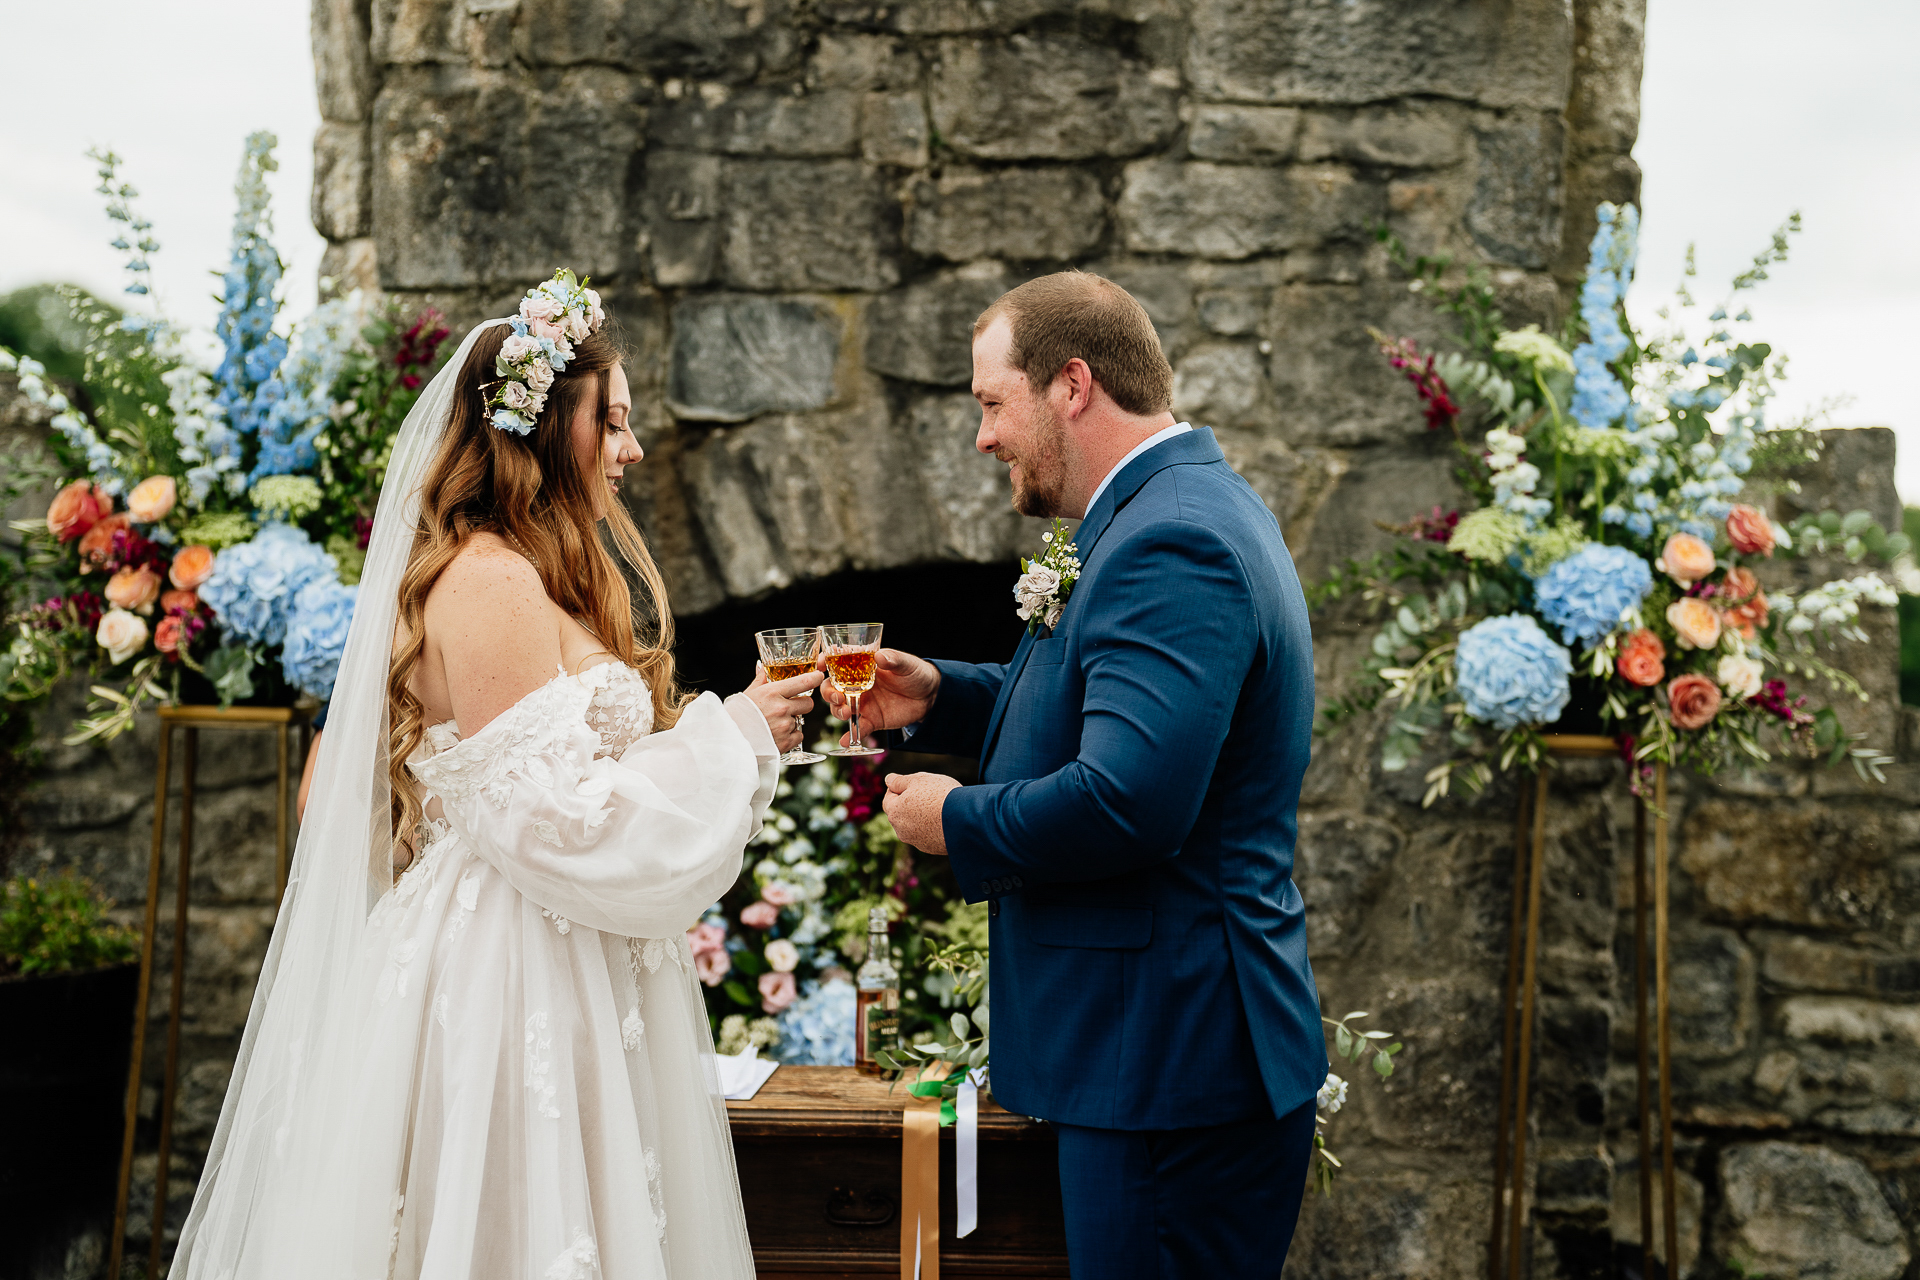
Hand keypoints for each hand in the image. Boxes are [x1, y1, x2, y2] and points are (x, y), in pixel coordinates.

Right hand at [742, 663, 825, 753]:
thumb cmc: (736, 716)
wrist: (729, 741)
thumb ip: (760, 679)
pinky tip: (776, 734)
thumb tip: (763, 667)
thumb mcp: (748, 694)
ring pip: (801, 720)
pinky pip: (798, 735)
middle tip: (789, 707)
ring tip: (775, 723)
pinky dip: (791, 736)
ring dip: (793, 721)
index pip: (803, 682)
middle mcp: (781, 708)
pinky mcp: (786, 742)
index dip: (814, 678)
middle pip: (809, 703)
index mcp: (772, 692)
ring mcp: (785, 726)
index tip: (818, 676)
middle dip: (802, 705)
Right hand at [820, 648, 940, 739]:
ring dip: (838, 711)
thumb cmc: (916, 673)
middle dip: (829, 693)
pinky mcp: (871, 720)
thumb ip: (893, 659)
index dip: (825, 662)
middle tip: (837, 697)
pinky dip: (850, 735)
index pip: (837, 662)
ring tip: (847, 713)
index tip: (821, 665)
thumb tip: (880, 656)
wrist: (930, 697)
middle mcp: (857, 684)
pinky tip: (846, 740)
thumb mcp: (906, 664)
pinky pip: (857, 728)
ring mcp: (862, 703)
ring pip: (840, 709)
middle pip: (832, 688)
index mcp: (862, 666)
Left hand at [881, 772, 959, 856]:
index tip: (913, 784)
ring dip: (921, 817)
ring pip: (914, 826)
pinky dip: (932, 827)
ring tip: (939, 806)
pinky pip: (928, 835)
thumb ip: (899, 780)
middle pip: (901, 813)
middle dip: (910, 803)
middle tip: (927, 793)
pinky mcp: (931, 849)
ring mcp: (916, 842)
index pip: (888, 798)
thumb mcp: (918, 779)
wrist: (964, 819)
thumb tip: (888, 779)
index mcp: (894, 813)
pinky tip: (945, 819)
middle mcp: (901, 831)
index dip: (899, 788)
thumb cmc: (940, 795)